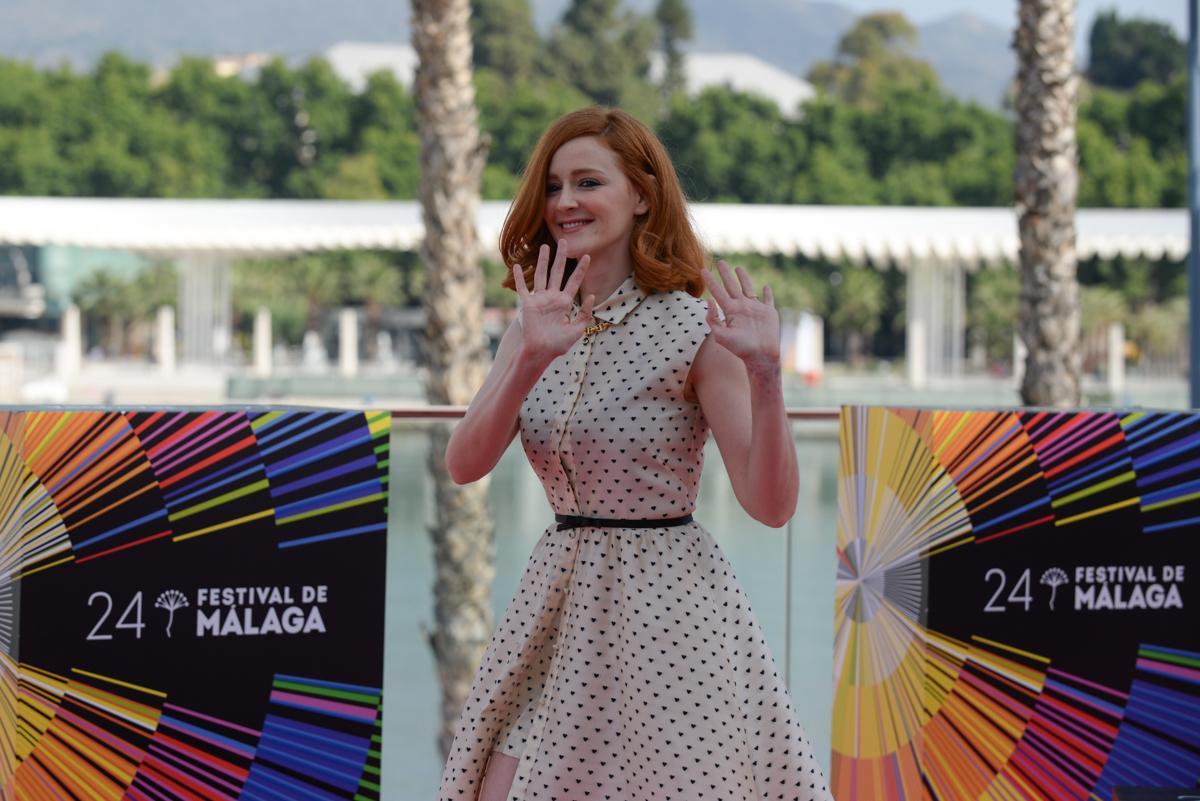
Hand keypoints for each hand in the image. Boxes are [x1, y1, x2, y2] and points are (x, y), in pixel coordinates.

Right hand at [513, 241, 593, 364]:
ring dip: (543, 260)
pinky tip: (517, 265)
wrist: (540, 352)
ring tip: (545, 247)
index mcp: (565, 303)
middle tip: (565, 242)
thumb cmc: (558, 345)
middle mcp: (552, 298)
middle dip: (561, 257)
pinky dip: (519, 277)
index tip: (587, 256)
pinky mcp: (527, 304)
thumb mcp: (577, 330)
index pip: (574, 281)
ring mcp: (539, 299)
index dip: (581, 269)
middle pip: (558, 272)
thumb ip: (585, 314)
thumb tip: (591, 296)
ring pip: (541, 274)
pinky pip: (523, 288)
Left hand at [702, 260, 780, 371]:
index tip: (702, 270)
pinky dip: (768, 293)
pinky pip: (768, 299)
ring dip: (743, 278)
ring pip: (748, 288)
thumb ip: (712, 319)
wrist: (760, 356)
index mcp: (730, 311)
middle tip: (720, 261)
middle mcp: (741, 307)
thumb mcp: (721, 335)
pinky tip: (766, 286)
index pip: (717, 292)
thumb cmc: (740, 348)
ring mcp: (755, 309)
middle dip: (725, 274)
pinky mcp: (769, 312)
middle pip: (731, 286)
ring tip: (738, 267)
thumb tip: (709, 301)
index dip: (710, 281)